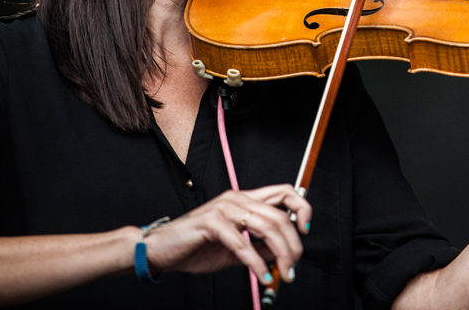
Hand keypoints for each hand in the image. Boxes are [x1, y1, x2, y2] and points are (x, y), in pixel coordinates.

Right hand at [143, 185, 310, 283]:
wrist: (163, 251)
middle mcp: (237, 198)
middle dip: (293, 244)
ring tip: (283, 273)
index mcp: (245, 199)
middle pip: (280, 215)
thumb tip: (283, 256)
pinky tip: (261, 275)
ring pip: (266, 226)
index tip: (306, 231)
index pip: (284, 192)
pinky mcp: (212, 222)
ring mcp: (225, 208)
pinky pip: (242, 243)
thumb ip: (260, 248)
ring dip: (280, 254)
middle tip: (293, 266)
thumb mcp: (236, 249)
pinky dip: (255, 262)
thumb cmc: (197, 247)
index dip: (302, 208)